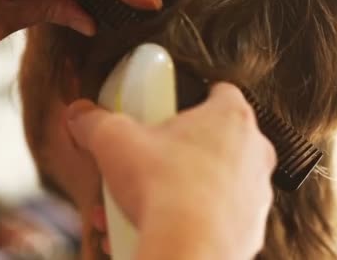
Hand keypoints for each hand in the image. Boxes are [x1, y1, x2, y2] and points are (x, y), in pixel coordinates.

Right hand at [66, 83, 275, 259]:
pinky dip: (192, 220)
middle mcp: (253, 154)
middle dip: (182, 149)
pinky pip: (217, 218)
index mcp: (230, 119)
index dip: (191, 97)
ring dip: (183, 188)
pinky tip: (157, 226)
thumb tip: (80, 116)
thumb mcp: (114, 140)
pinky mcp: (250, 231)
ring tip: (143, 202)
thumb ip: (95, 121)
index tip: (167, 109)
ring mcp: (255, 194)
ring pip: (217, 182)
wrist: (186, 249)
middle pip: (216, 139)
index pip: (219, 92)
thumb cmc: (163, 188)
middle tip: (150, 159)